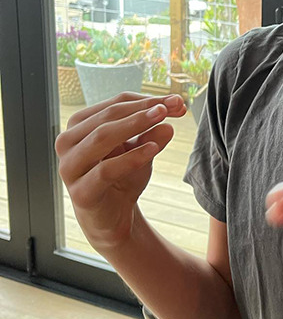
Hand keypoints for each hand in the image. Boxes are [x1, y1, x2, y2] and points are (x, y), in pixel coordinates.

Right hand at [55, 92, 186, 251]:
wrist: (112, 218)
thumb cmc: (123, 177)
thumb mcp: (143, 151)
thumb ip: (153, 133)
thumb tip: (169, 121)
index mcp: (80, 126)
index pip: (115, 104)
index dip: (147, 100)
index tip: (178, 101)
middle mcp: (68, 142)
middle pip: (108, 116)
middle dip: (144, 109)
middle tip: (173, 106)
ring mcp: (71, 167)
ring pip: (102, 137)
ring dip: (134, 124)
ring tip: (163, 118)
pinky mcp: (81, 192)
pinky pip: (106, 170)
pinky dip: (131, 157)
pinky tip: (153, 149)